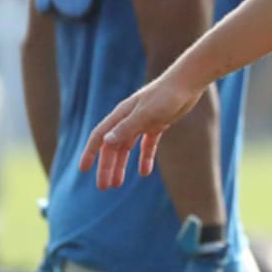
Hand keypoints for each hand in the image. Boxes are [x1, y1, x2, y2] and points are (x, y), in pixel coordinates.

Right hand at [78, 71, 204, 188]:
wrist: (187, 83)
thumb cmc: (166, 96)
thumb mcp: (146, 114)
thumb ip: (126, 128)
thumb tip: (105, 142)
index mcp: (121, 115)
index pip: (100, 136)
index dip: (90, 153)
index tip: (83, 169)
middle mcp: (129, 119)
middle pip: (113, 146)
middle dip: (106, 166)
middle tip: (103, 187)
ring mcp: (143, 121)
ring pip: (127, 147)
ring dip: (121, 165)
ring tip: (117, 184)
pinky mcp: (158, 124)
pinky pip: (147, 145)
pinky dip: (145, 158)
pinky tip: (145, 172)